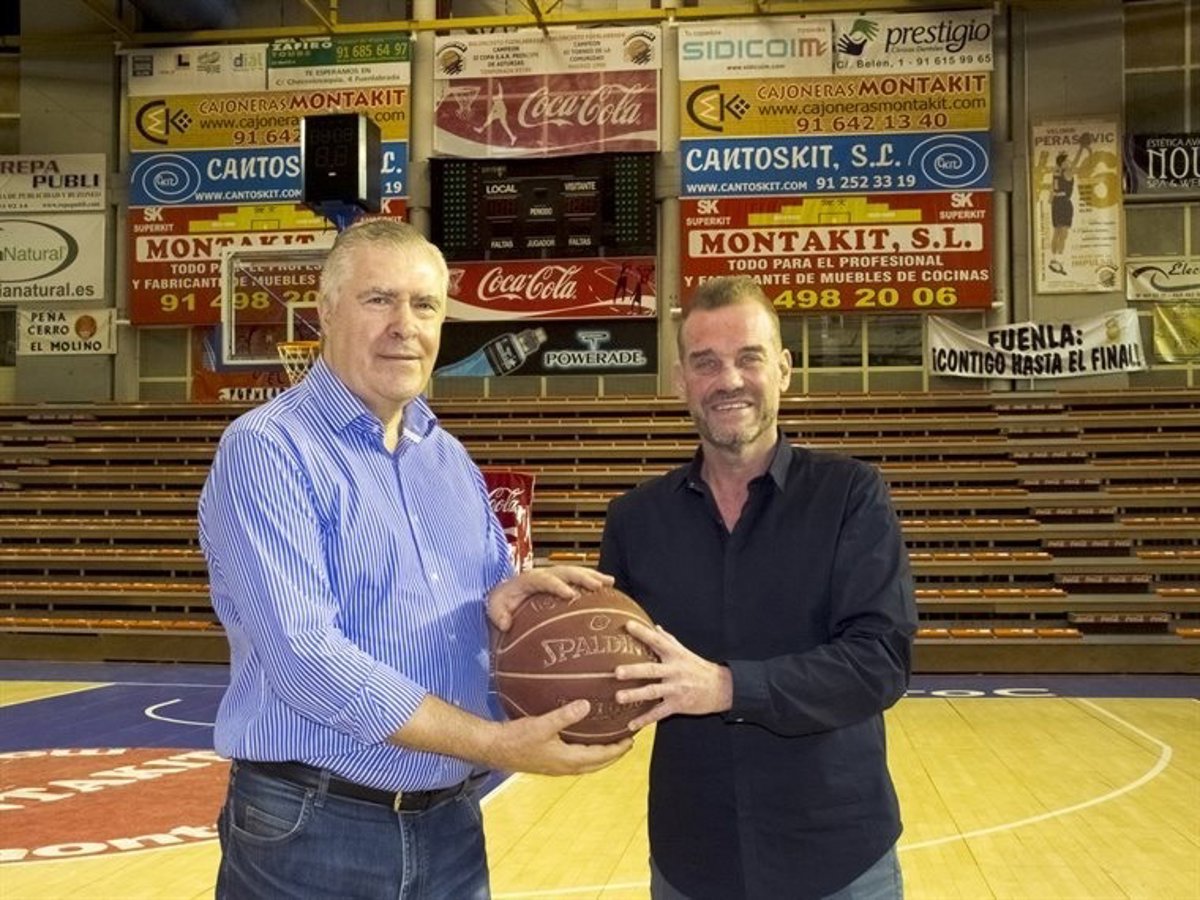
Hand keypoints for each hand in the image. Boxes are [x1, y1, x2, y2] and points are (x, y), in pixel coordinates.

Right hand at [485, 700, 631, 774]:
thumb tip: (587, 704)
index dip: (618, 749)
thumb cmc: (516, 739)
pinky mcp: (549, 762)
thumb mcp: (542, 725)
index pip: (601, 757)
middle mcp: (565, 767)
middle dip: (614, 754)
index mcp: (568, 760)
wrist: (493, 749)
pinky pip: (576, 759)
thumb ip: (565, 715)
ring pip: (587, 763)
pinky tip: (582, 738)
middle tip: (627, 742)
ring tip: (611, 741)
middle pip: (597, 763)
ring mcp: (557, 766)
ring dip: (601, 754)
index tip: (632, 739)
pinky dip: (586, 751)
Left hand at [487, 565, 613, 630]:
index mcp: (528, 580)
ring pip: (575, 572)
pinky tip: (609, 590)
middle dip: (582, 577)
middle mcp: (543, 574)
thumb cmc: (499, 603)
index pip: (545, 580)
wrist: (501, 594)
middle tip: (597, 586)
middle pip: (565, 571)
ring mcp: (552, 576)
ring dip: (593, 576)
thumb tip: (505, 624)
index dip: (557, 586)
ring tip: (610, 582)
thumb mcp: (493, 609)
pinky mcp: (559, 582)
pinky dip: (593, 582)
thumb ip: (497, 615)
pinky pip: (577, 580)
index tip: (570, 595)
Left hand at [614, 620, 732, 731]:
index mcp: (675, 655)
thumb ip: (668, 640)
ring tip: (619, 697)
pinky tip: (631, 724)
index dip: (642, 632)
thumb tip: (654, 627)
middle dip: (634, 671)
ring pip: (653, 692)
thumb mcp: (685, 652)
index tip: (627, 625)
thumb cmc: (699, 668)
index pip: (657, 641)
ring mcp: (676, 689)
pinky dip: (645, 719)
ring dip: (635, 695)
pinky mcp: (678, 705)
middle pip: (651, 670)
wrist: (721, 688)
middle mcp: (674, 671)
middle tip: (617, 672)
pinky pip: (659, 713)